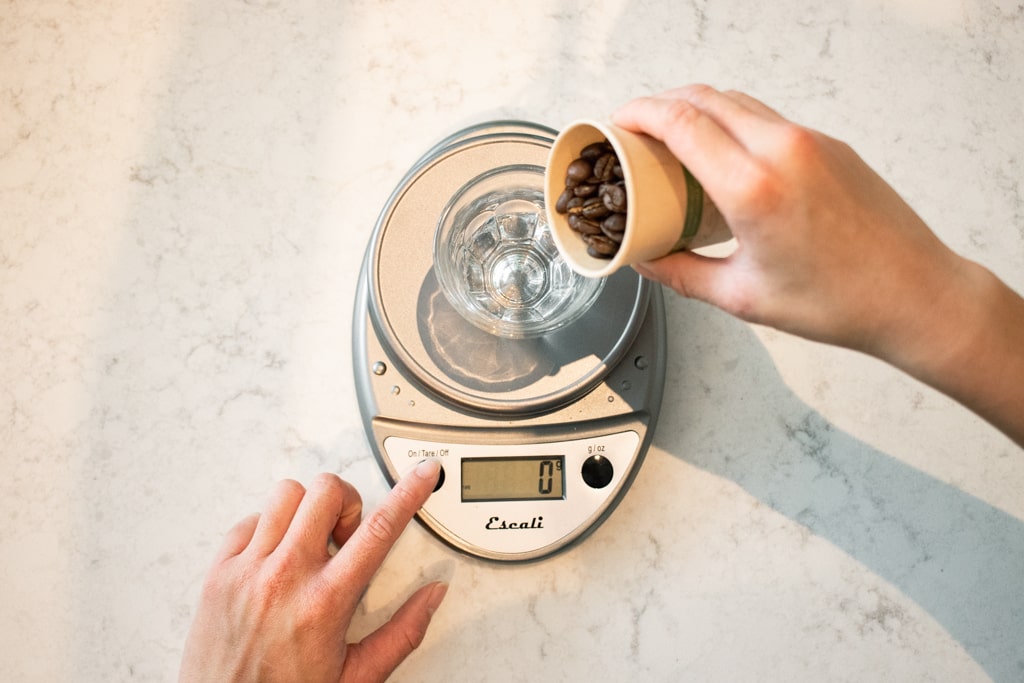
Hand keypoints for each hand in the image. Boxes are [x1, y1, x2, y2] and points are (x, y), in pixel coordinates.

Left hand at [179, 460, 446, 682]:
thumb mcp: (356, 676)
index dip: (409, 493)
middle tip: (346, 534)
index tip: (424, 473)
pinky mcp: (217, 573)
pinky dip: (267, 528)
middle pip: (326, 492)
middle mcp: (285, 578)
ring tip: (310, 543)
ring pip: (286, 494)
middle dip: (347, 502)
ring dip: (307, 510)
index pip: (379, 530)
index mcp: (325, 603)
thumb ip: (402, 632)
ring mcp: (247, 571)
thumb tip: (432, 595)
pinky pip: (248, 520)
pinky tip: (276, 556)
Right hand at [613, 84, 962, 353]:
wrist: (914, 294)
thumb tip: (645, 259)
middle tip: (636, 129)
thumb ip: (681, 274)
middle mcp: (784, 151)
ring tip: (674, 141)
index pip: (681, 123)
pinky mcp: (830, 145)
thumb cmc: (840, 301)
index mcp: (755, 189)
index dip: (640, 114)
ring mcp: (811, 142)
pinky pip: (767, 118)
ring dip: (697, 110)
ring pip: (737, 102)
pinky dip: (732, 123)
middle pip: (705, 98)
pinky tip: (723, 155)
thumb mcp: (742, 296)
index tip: (618, 122)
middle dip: (661, 104)